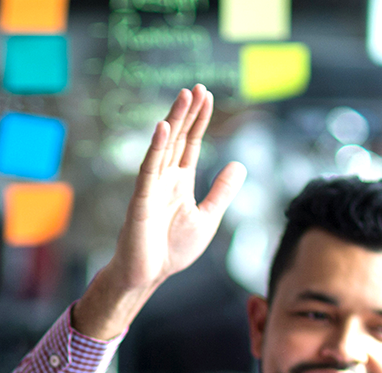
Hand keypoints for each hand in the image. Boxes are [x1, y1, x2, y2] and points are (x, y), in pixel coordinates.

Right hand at [74, 86, 244, 339]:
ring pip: (164, 147)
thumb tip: (240, 165)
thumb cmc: (172, 251)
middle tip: (197, 87)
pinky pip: (149, 168)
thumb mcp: (207, 218)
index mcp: (179, 182)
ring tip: (184, 96)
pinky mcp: (140, 199)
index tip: (207, 96)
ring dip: (173, 121)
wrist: (148, 276)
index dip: (199, 120)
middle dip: (187, 113)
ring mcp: (151, 187)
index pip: (190, 143)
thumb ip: (222, 192)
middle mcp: (164, 179)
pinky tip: (163, 127)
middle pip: (177, 138)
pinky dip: (156, 147)